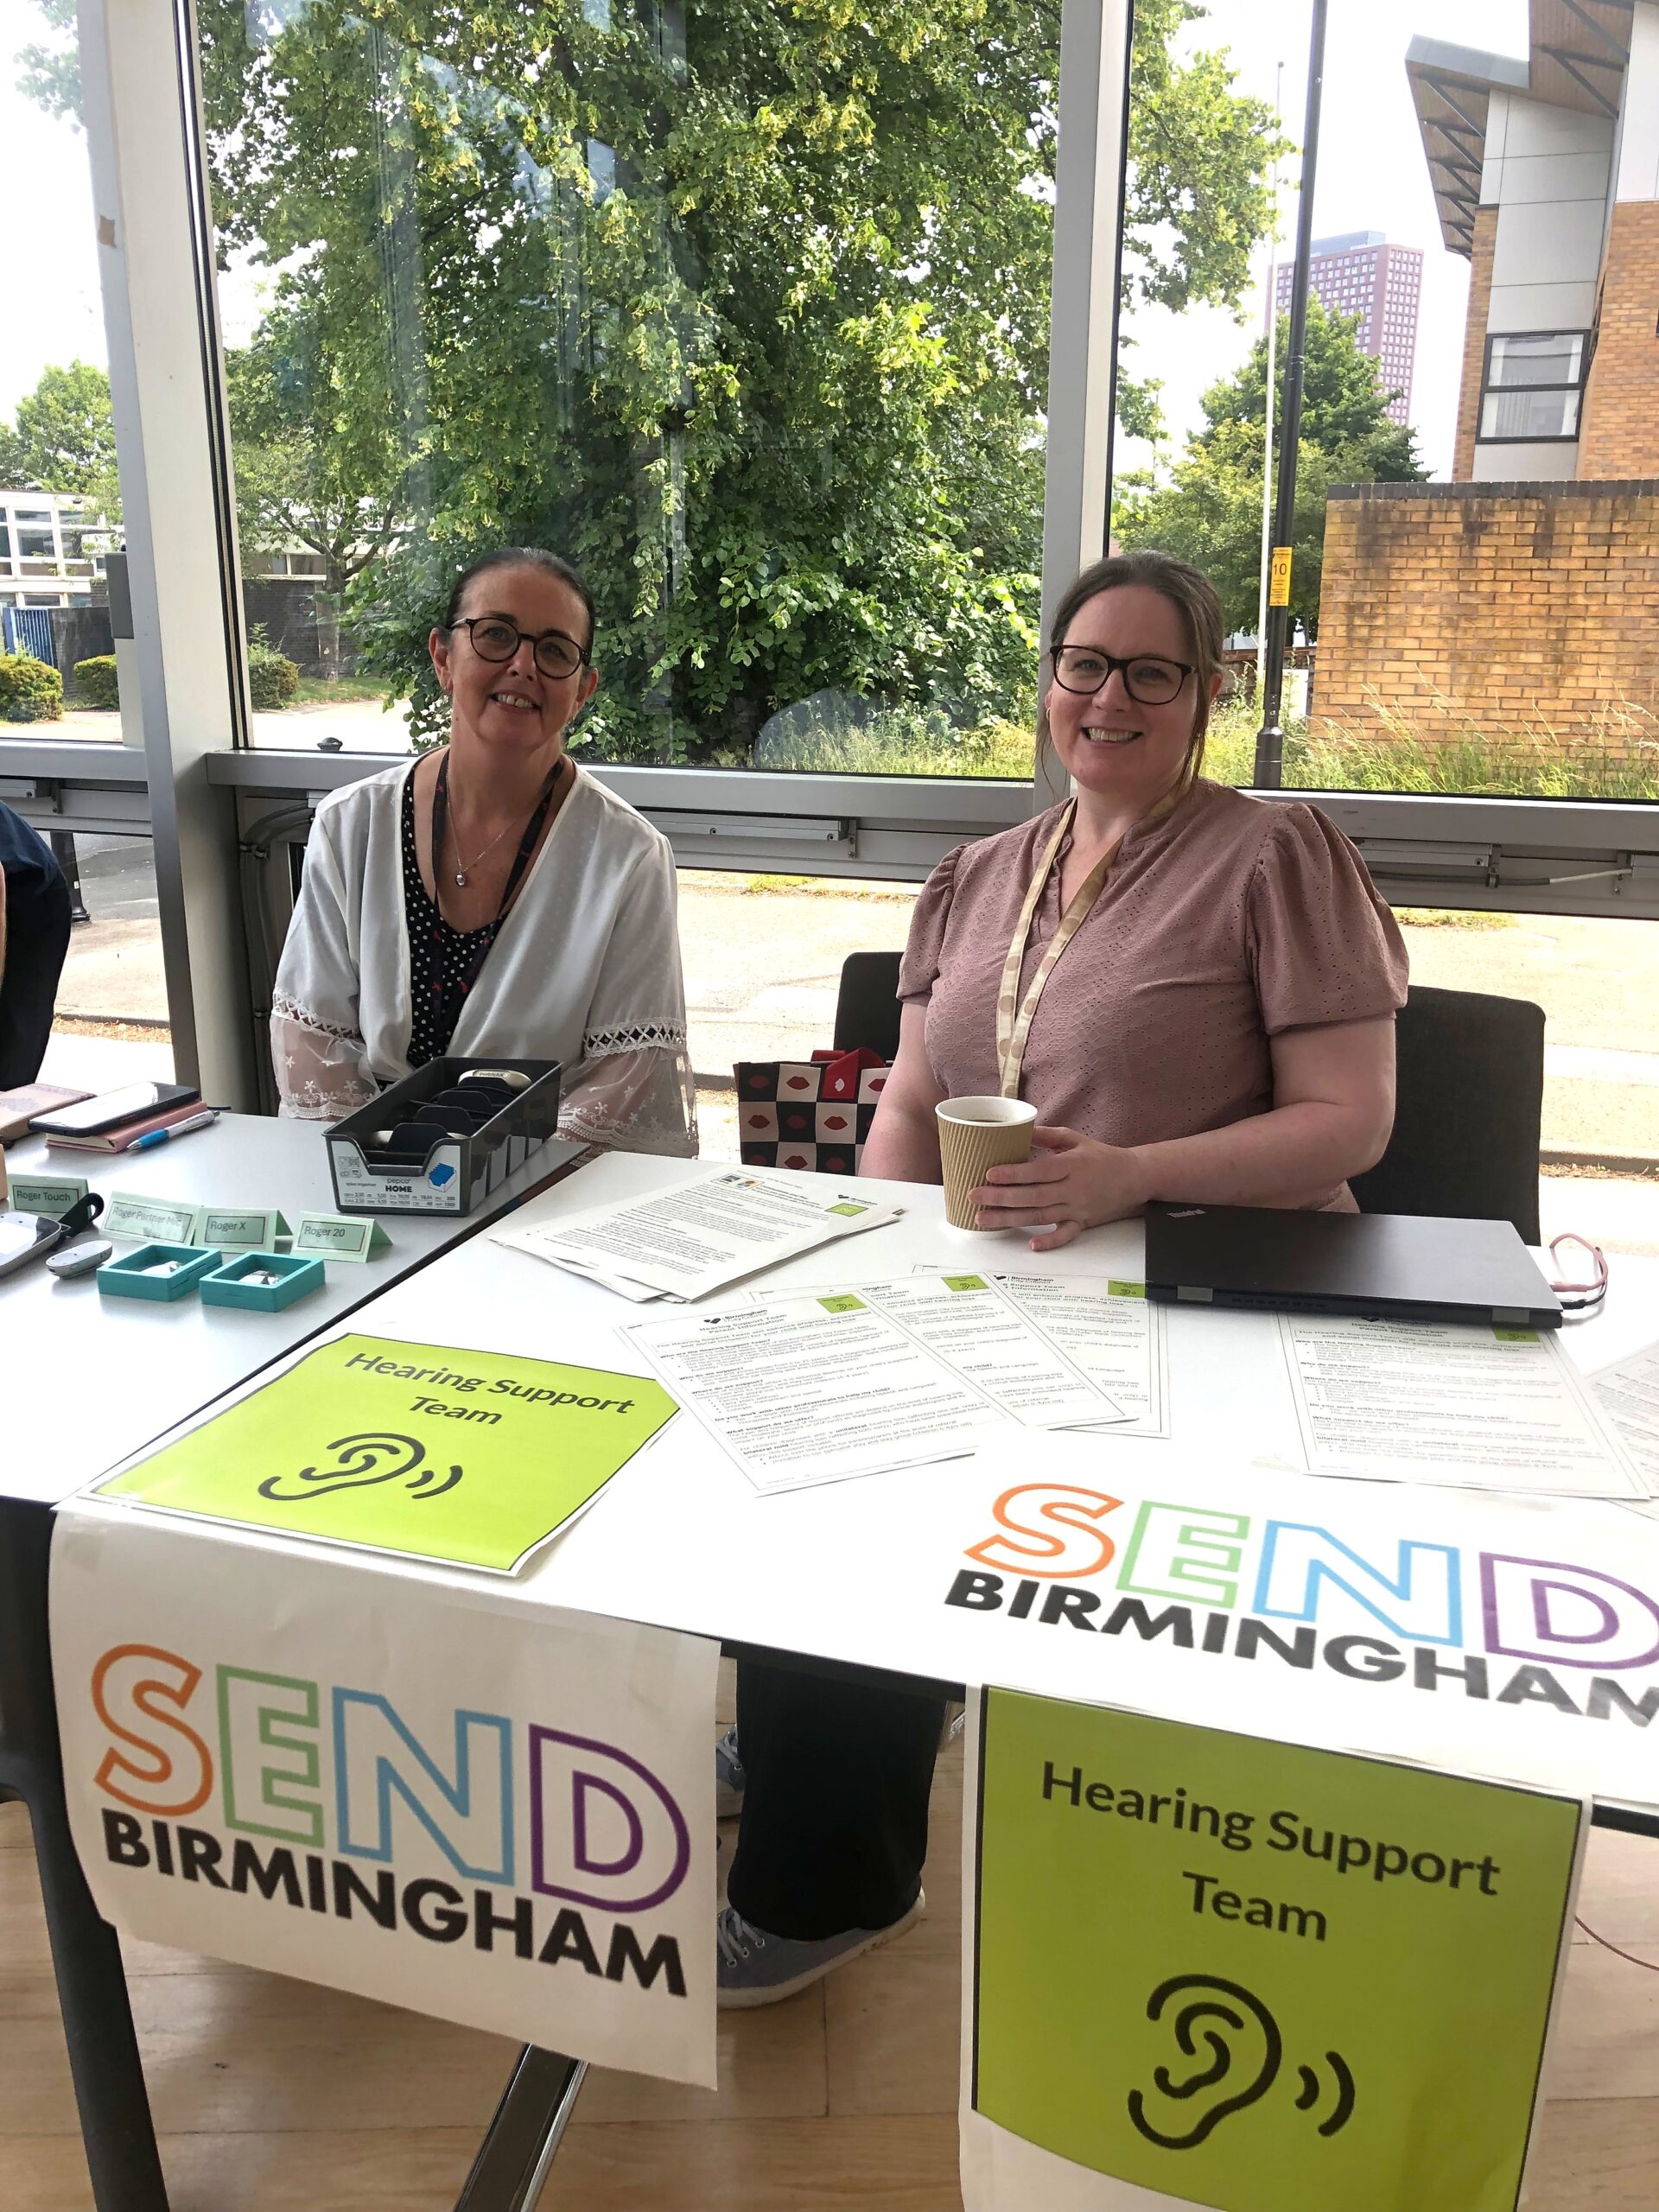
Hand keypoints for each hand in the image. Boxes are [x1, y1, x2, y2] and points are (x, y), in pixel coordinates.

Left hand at [970, 1125, 1147, 1250]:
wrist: (1135, 1178)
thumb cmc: (1101, 1157)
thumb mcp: (1075, 1139)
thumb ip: (1046, 1135)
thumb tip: (1018, 1130)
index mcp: (1071, 1165)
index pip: (1039, 1170)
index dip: (1014, 1173)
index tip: (989, 1173)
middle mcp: (1073, 1188)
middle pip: (1033, 1195)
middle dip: (1001, 1197)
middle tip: (974, 1196)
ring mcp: (1078, 1208)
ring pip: (1040, 1216)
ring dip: (1010, 1219)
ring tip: (983, 1219)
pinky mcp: (1083, 1223)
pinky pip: (1066, 1235)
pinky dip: (1050, 1241)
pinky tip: (1031, 1246)